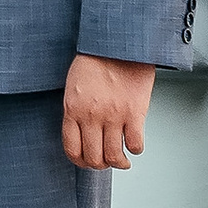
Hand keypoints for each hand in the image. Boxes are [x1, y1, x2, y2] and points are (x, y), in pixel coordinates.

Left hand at [61, 53, 155, 170]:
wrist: (118, 42)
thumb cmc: (96, 59)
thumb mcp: (74, 85)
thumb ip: (76, 110)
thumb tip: (81, 134)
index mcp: (72, 109)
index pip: (72, 149)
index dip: (80, 162)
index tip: (87, 162)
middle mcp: (91, 116)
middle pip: (93, 158)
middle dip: (100, 165)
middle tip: (107, 162)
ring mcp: (113, 115)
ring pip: (114, 156)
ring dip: (119, 163)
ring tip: (123, 160)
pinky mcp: (134, 113)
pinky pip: (135, 144)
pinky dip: (135, 149)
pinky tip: (134, 144)